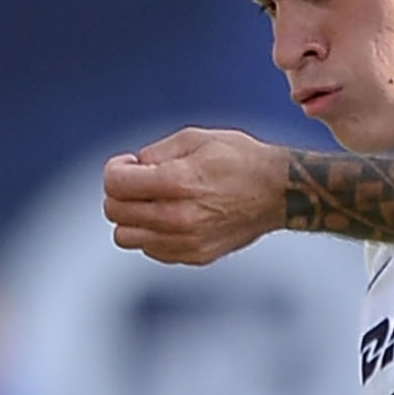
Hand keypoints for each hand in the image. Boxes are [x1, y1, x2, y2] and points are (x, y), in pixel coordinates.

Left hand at [103, 129, 289, 265]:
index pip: (115, 184)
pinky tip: (170, 217)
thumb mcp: (196, 138)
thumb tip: (132, 167)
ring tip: (151, 202)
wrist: (278, 192)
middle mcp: (178, 216)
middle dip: (120, 192)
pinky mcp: (194, 256)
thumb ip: (156, 152)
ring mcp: (186, 241)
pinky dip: (151, 234)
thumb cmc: (239, 160)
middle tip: (139, 182)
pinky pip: (150, 250)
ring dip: (130, 217)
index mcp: (178, 182)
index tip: (128, 164)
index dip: (115, 169)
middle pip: (115, 211)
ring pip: (125, 236)